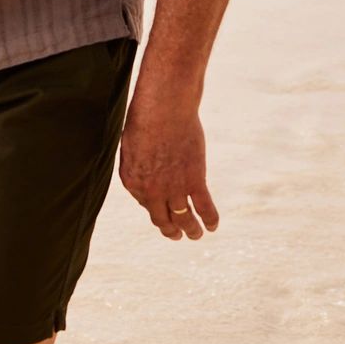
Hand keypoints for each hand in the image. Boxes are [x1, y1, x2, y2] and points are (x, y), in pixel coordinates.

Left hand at [117, 83, 219, 241]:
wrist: (164, 108)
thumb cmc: (146, 119)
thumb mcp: (133, 145)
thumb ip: (139, 164)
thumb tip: (149, 173)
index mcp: (132, 181)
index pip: (145, 203)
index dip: (155, 206)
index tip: (163, 208)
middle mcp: (151, 191)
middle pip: (161, 219)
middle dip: (170, 230)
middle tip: (176, 235)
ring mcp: (173, 188)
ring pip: (184, 219)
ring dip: (191, 230)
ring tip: (196, 235)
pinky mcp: (194, 181)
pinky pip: (204, 208)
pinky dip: (210, 219)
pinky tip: (212, 226)